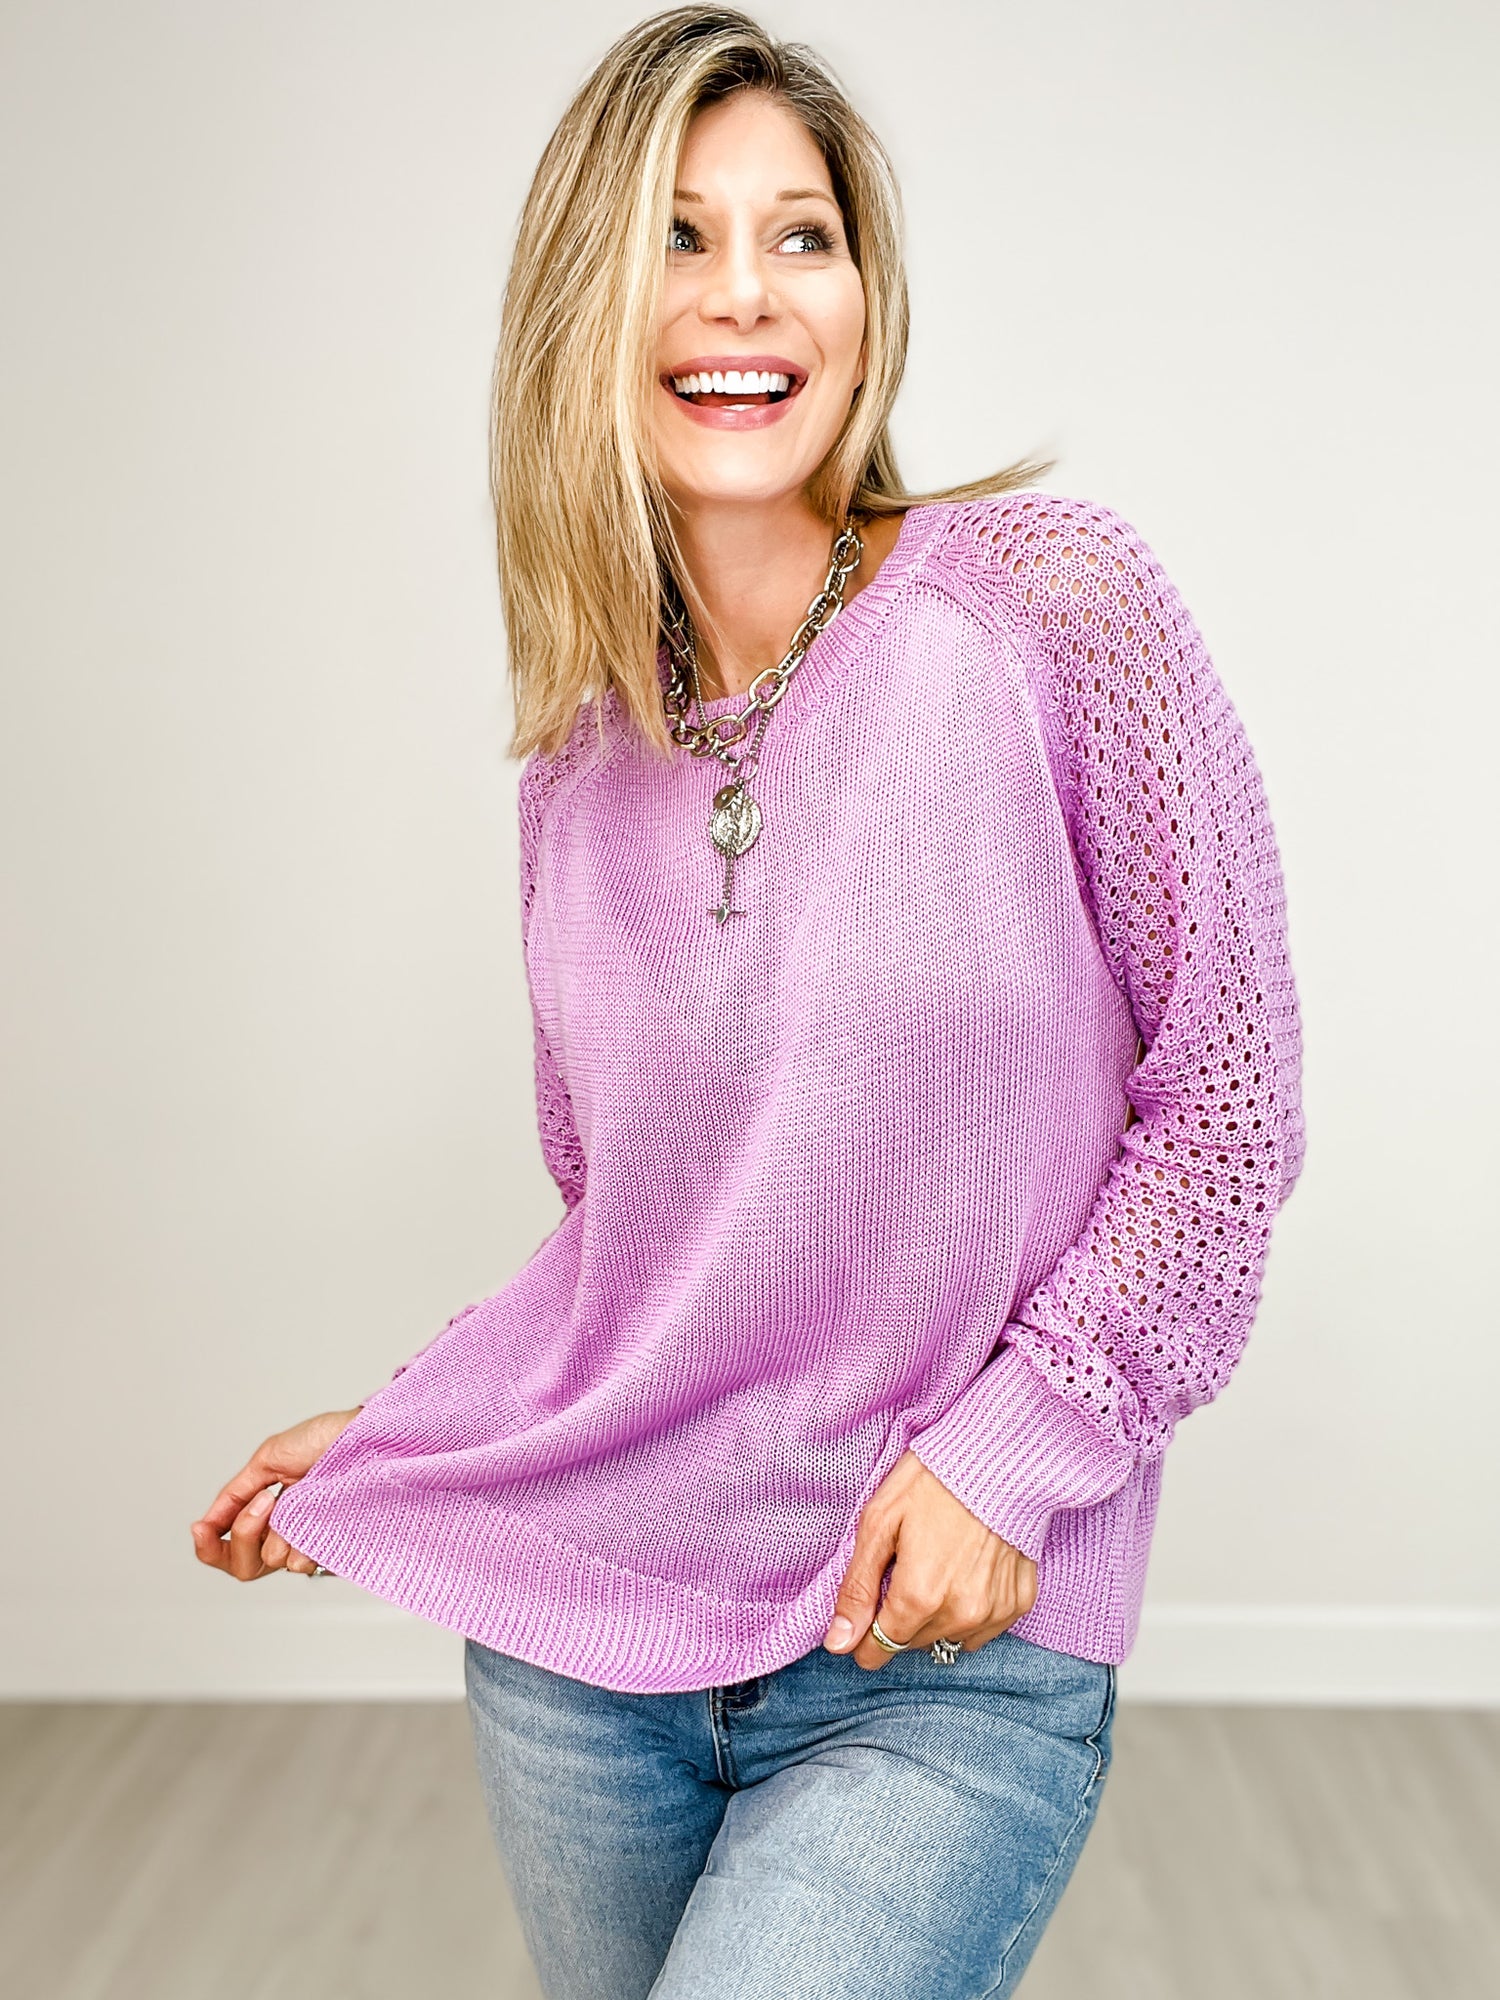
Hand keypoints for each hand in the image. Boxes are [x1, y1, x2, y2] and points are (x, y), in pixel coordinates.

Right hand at [190, 1407, 361, 1580]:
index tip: (200, 1528)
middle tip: (264, 1501)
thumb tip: (206, 1522)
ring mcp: (307, 1543)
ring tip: (295, 1498)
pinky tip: (311, 1516)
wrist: (362, 1435)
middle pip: (242, 1567)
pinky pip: (300, 1563)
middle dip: (243, 1534)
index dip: (208, 1546)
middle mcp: (284, 1534)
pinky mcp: (330, 1547)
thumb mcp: (268, 1459)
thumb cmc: (324, 1440)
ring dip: (275, 1530)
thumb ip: (235, 1494)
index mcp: (265, 1515)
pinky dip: (299, 1541)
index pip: (226, 1550)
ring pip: (269, 1563)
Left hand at [823, 1450, 1037, 1668]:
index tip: (864, 1616)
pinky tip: (966, 1573)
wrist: (999, 1455)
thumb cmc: (932, 1481)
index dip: (864, 1637)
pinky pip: (984, 1630)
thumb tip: (838, 1643)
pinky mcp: (1019, 1603)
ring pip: (948, 1639)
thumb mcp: (878, 1523)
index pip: (878, 1649)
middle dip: (899, 1619)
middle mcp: (960, 1614)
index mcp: (918, 1597)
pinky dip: (970, 1611)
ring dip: (934, 1617)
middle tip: (903, 1570)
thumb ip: (857, 1588)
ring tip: (936, 1568)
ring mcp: (994, 1612)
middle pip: (912, 1644)